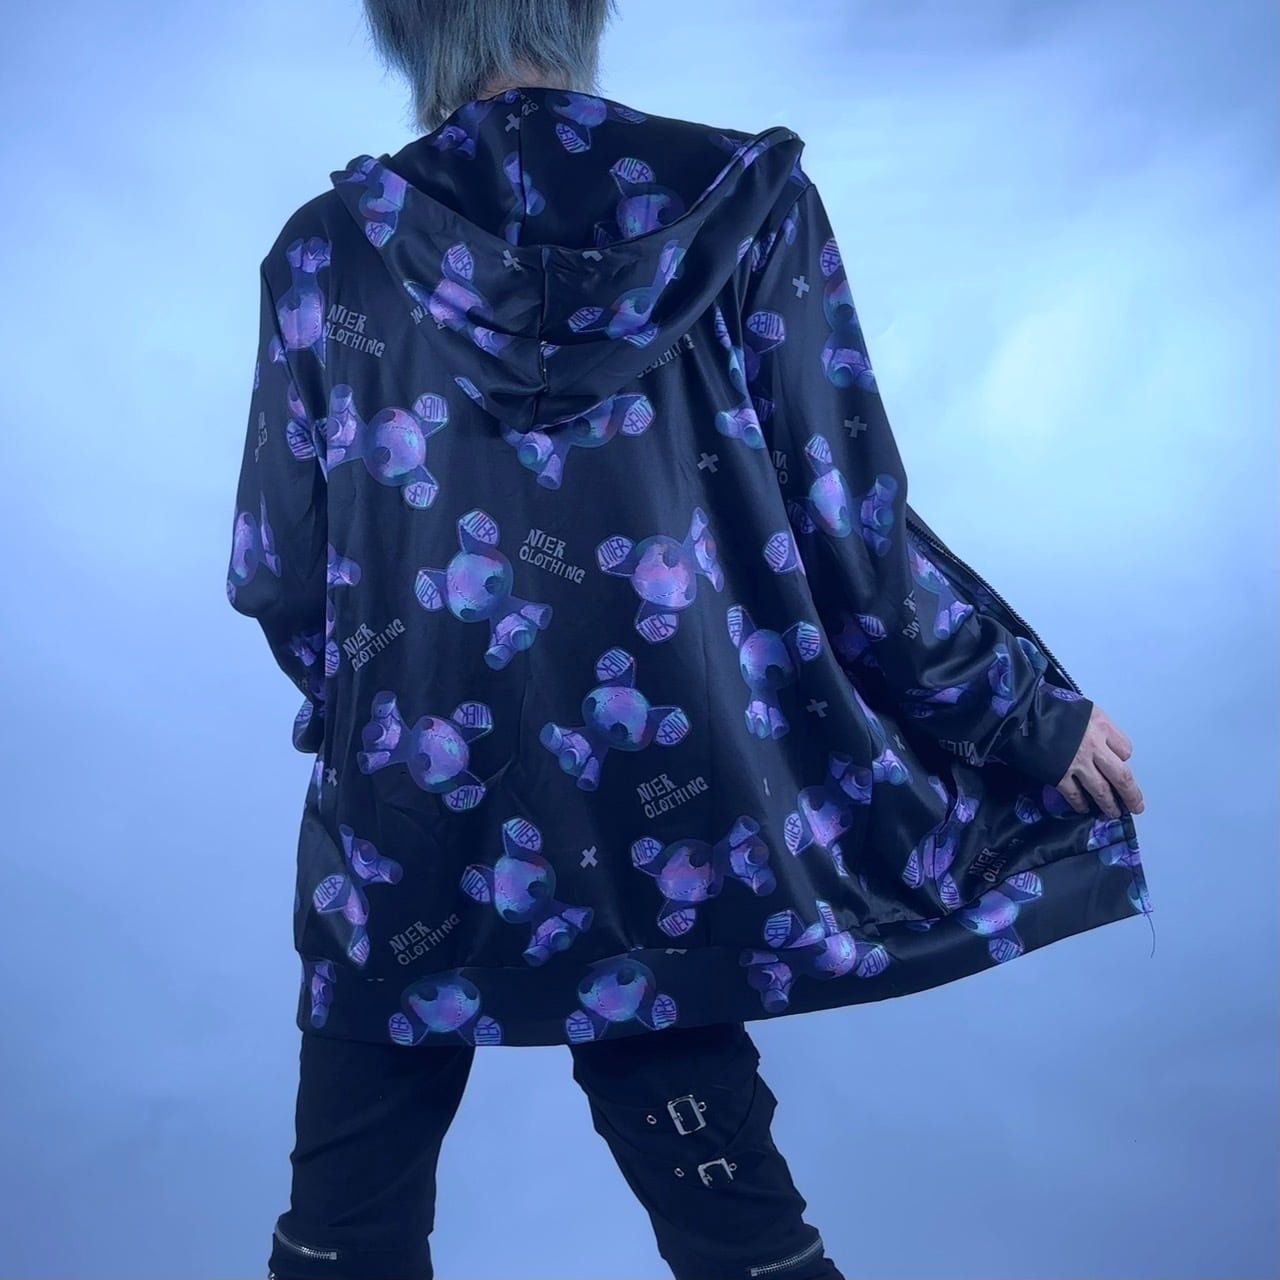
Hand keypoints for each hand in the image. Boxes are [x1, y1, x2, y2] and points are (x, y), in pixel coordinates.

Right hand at [1056, 704, 1144, 818]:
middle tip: (1136, 806)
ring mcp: (1077, 763)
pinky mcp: (1058, 775)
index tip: (1118, 763)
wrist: (1020, 711)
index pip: (1125, 750)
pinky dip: (1080, 804)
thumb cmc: (1049, 705)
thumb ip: (1094, 725)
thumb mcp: (1081, 707)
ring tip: (1114, 812)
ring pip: (1101, 790)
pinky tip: (1084, 808)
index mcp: (1101, 726)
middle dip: (1131, 794)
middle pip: (1122, 776)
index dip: (1122, 758)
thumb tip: (1100, 744)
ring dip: (1109, 804)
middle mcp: (1095, 746)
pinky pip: (1074, 794)